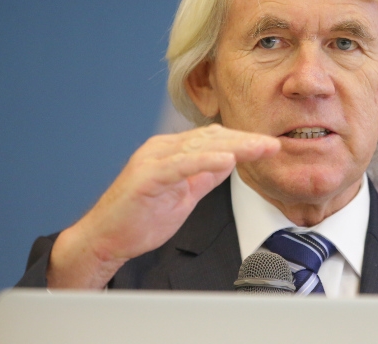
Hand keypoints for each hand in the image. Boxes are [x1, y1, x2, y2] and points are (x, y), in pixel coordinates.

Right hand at [47, 124, 279, 288]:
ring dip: (234, 146)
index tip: (267, 146)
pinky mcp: (147, 176)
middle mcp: (162, 149)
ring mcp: (153, 160)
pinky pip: (181, 165)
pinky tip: (227, 160)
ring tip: (260, 148)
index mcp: (172, 151)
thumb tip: (230, 163)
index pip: (213, 139)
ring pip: (200, 146)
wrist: (104, 239)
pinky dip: (205, 160)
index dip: (242, 141)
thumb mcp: (184, 195)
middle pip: (211, 138)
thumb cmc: (140, 218)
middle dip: (245, 141)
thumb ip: (205, 177)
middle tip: (273, 145)